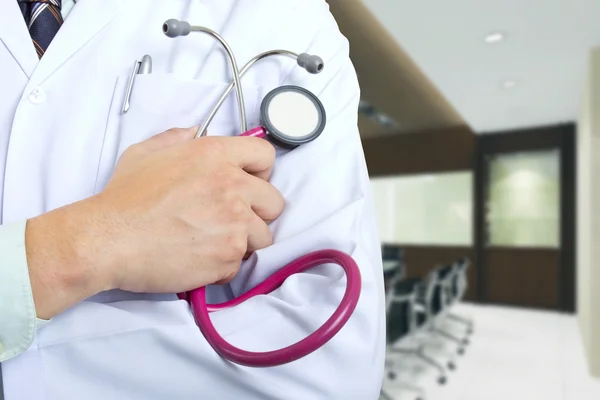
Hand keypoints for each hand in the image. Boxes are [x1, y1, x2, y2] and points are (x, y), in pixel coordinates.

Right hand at [26, 128, 283, 318]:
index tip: (249, 185)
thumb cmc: (124, 198)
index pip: (266, 156)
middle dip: (257, 213)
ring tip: (211, 242)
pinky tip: (198, 258)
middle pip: (274, 202)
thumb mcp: (145, 154)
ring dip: (242, 241)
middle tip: (231, 220)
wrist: (108, 240)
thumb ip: (176, 139)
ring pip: (262, 237)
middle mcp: (233, 186)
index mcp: (216, 155)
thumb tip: (193, 132)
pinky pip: (239, 263)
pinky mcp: (228, 256)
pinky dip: (223, 265)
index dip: (260, 172)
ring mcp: (234, 223)